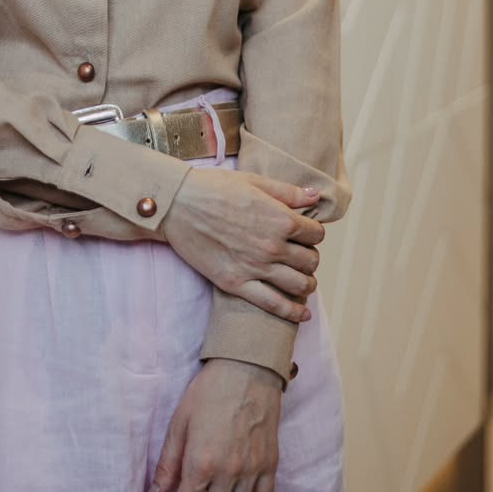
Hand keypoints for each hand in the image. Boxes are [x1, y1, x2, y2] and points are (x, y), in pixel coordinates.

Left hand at [150, 358, 281, 490]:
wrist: (247, 369)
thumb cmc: (209, 391)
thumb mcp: (180, 422)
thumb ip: (168, 462)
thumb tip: (156, 491)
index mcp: (201, 461)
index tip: (177, 490)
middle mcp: (227, 472)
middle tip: (195, 482)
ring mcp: (251, 472)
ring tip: (213, 483)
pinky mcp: (270, 466)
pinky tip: (236, 488)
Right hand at [162, 169, 323, 321]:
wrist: (176, 203)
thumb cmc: (212, 187)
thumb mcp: (252, 181)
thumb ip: (286, 192)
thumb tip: (315, 195)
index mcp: (280, 219)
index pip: (316, 234)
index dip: (314, 233)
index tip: (306, 234)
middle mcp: (272, 246)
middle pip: (310, 261)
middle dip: (310, 258)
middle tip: (301, 255)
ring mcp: (255, 267)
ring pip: (299, 285)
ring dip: (307, 284)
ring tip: (303, 281)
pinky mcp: (236, 284)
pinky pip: (274, 305)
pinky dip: (293, 312)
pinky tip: (302, 313)